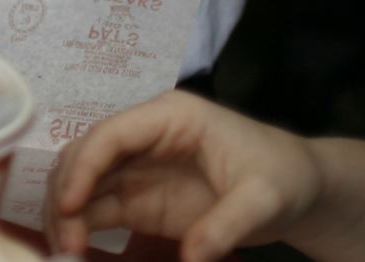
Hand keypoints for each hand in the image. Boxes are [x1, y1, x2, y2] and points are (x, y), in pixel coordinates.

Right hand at [44, 90, 322, 261]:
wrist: (299, 190)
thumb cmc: (283, 177)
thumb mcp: (264, 199)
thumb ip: (227, 225)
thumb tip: (191, 257)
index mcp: (170, 116)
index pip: (112, 133)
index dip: (84, 166)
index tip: (70, 206)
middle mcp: (144, 138)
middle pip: (85, 155)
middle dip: (66, 194)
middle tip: (64, 241)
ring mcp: (138, 169)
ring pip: (83, 183)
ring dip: (66, 213)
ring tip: (64, 250)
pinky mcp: (140, 200)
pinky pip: (97, 210)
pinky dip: (80, 228)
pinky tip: (75, 250)